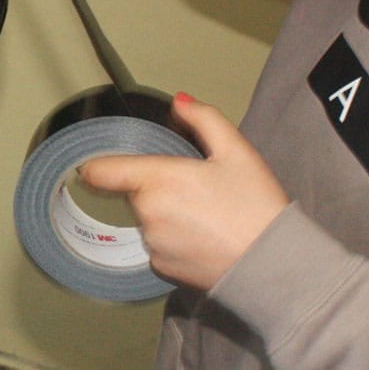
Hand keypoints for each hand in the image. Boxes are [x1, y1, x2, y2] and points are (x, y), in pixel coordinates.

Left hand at [78, 93, 289, 290]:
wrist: (274, 264)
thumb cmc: (258, 207)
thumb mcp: (237, 152)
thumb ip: (204, 119)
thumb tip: (180, 101)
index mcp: (158, 179)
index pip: (101, 172)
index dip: (95, 166)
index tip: (94, 165)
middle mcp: (147, 213)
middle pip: (135, 193)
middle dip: (156, 188)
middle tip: (195, 189)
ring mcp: (152, 242)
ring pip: (148, 220)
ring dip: (166, 215)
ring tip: (206, 216)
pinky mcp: (161, 268)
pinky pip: (159, 245)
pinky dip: (175, 240)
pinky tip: (204, 238)